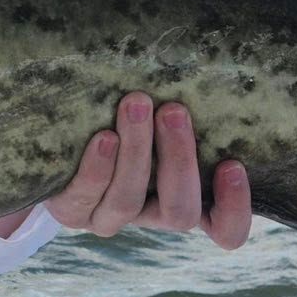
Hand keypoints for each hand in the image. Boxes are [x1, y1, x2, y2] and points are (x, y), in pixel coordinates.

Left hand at [45, 95, 250, 249]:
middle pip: (179, 212)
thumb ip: (186, 110)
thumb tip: (210, 67)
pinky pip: (84, 198)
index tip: (232, 165)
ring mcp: (109, 217)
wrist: (62, 131)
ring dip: (136, 152)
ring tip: (137, 104)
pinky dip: (97, 168)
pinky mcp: (71, 210)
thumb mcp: (164, 116)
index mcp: (186, 198)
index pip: (225, 230)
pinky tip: (104, 136)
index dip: (235, 209)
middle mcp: (151, 215)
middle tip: (175, 111)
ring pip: (128, 201)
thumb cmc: (130, 113)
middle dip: (179, 161)